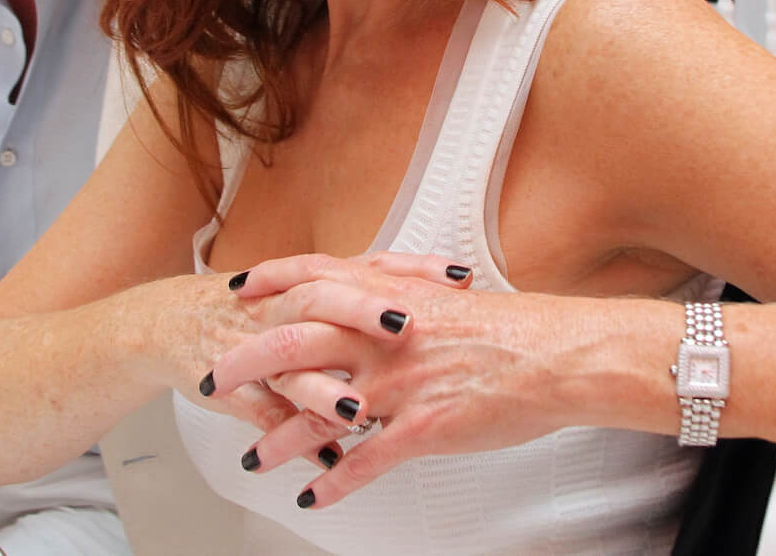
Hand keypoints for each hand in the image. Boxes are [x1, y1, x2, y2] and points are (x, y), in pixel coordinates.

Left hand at [209, 254, 624, 506]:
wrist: (560, 356)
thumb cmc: (516, 332)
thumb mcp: (451, 300)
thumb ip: (408, 300)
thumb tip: (385, 304)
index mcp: (394, 298)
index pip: (316, 278)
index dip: (273, 282)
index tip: (240, 290)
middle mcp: (386, 336)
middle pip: (294, 342)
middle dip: (246, 363)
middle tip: (216, 379)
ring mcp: (399, 384)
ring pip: (316, 412)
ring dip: (278, 439)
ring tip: (253, 459)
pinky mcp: (421, 428)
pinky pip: (363, 463)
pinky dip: (332, 484)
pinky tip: (314, 497)